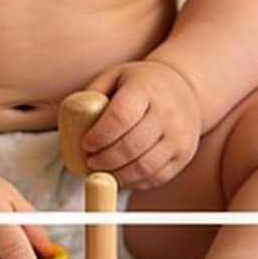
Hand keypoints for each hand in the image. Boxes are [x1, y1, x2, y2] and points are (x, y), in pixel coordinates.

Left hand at [76, 61, 202, 191]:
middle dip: (104, 159)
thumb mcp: (115, 77)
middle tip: (90, 161)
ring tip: (103, 170)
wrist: (184, 89)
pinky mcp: (184, 154)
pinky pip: (156, 176)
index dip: (99, 136)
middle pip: (131, 146)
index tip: (85, 144)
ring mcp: (180, 135)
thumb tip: (73, 122)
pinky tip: (121, 175)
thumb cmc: (141, 85)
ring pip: (144, 166)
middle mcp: (168, 112)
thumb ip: (92, 95)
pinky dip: (134, 182)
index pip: (120, 117)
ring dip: (117, 175)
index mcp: (146, 89)